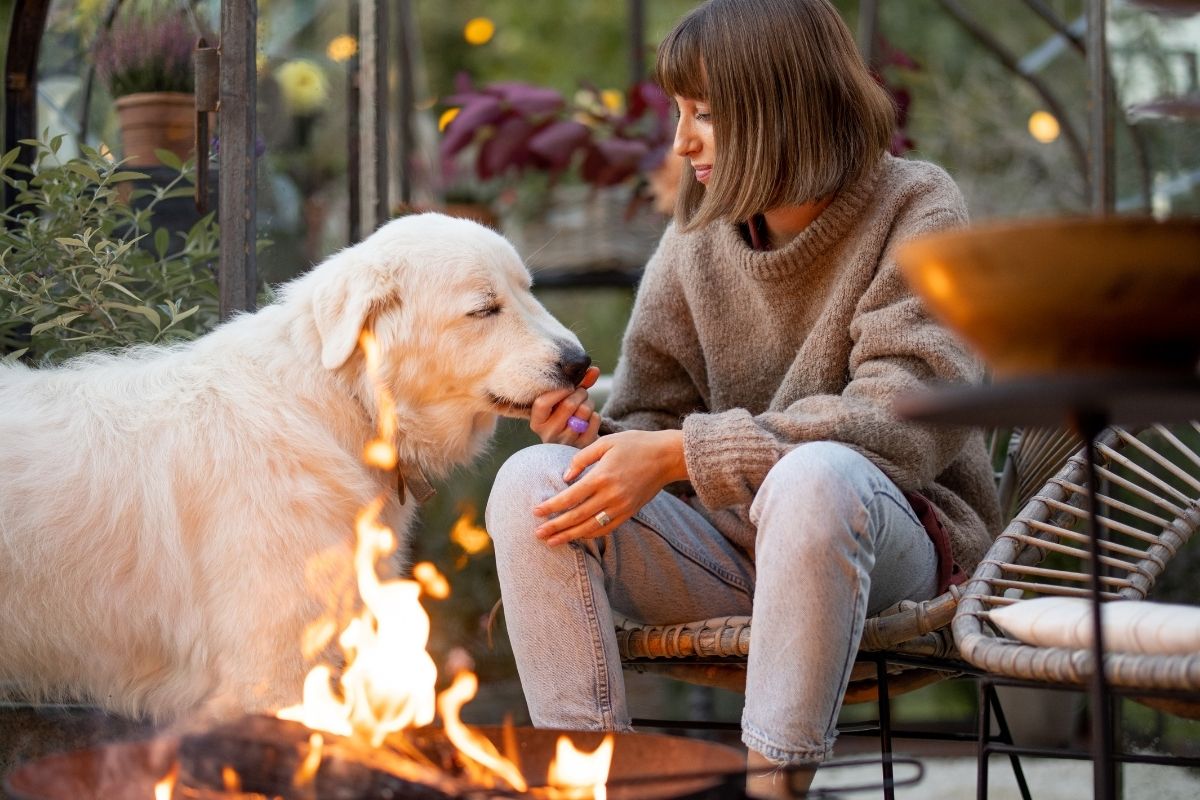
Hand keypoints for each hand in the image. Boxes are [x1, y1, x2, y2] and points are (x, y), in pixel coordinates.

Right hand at [529, 365, 601, 446]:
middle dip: (580, 392)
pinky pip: (595, 419)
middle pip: (568, 404)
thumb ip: (576, 383)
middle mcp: (549, 434)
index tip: (567, 387)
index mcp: (537, 423)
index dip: (558, 391)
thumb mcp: (563, 401)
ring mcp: (566, 442)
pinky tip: (589, 419)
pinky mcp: (583, 445)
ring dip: (589, 402)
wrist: (573, 443)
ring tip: (585, 405)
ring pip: (584, 410)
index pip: (542, 403)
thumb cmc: (564, 416)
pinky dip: (595, 415)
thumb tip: (594, 370)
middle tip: (581, 393)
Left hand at [532, 429, 687, 545]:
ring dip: (569, 536)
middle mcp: (611, 495)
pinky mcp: (629, 512)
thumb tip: (564, 477)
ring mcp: (621, 506)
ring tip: (552, 542)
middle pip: (576, 516)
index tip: (536, 511)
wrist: (667, 457)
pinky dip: (590, 534)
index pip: (570, 497)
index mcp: (602, 476)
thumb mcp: (606, 442)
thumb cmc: (635, 444)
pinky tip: (577, 537)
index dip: (551, 506)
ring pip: (590, 527)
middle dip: (555, 526)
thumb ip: (581, 458)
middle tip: (537, 533)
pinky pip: (606, 528)